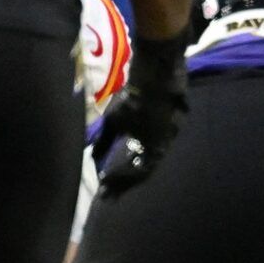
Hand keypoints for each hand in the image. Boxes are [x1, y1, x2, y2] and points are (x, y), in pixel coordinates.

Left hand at [92, 36, 187, 196]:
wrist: (155, 75)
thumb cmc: (133, 100)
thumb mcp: (114, 123)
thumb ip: (104, 144)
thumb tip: (93, 160)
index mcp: (155, 149)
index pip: (138, 174)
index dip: (121, 182)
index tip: (104, 188)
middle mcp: (165, 145)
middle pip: (145, 168)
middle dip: (125, 179)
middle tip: (108, 187)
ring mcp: (169, 133)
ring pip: (151, 156)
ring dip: (133, 166)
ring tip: (116, 172)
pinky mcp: (169, 122)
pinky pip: (154, 143)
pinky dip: (141, 151)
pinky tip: (130, 150)